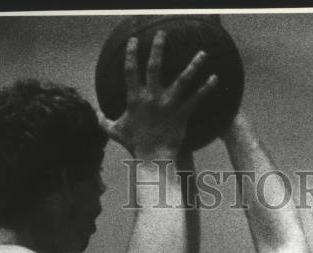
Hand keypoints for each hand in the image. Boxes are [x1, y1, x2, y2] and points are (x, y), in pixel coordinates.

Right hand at [100, 31, 217, 158]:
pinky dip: (207, 88)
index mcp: (134, 98)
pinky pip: (196, 98)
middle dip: (158, 48)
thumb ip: (105, 121)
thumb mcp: (115, 132)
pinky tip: (216, 78)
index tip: (133, 40)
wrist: (153, 158)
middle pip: (155, 67)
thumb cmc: (135, 145)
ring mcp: (168, 104)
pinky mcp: (182, 114)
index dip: (130, 54)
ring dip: (193, 65)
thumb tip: (96, 115)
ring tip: (203, 53)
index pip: (130, 70)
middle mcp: (151, 97)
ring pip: (182, 79)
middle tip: (163, 34)